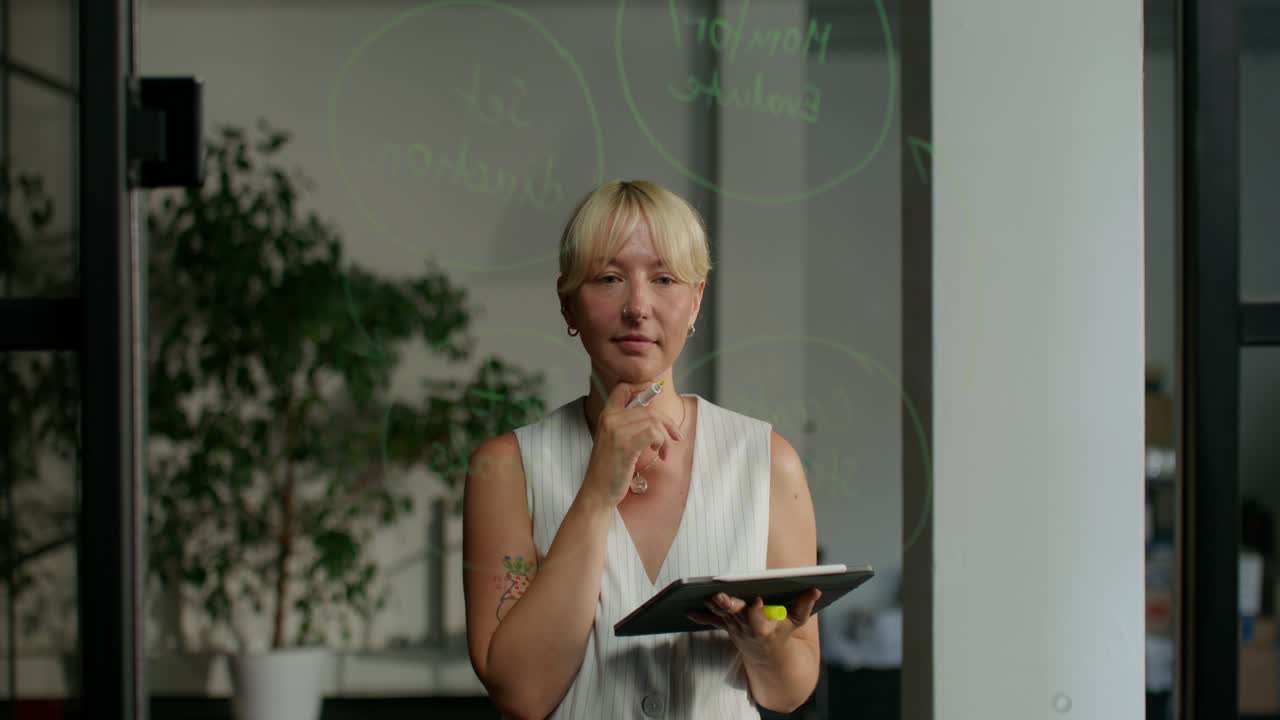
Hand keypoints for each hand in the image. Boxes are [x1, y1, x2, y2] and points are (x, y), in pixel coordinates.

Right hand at [581, 382, 683, 505]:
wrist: (597, 491)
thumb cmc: (608, 469)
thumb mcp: (613, 441)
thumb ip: (627, 425)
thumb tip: (653, 414)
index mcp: (606, 416)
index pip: (623, 389)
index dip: (641, 388)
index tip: (656, 397)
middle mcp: (610, 419)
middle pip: (648, 408)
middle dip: (667, 422)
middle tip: (676, 435)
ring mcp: (616, 432)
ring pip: (653, 420)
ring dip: (665, 436)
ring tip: (663, 450)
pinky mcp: (625, 446)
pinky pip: (653, 433)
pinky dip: (661, 442)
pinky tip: (658, 452)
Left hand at [685, 588, 821, 664]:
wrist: (768, 658)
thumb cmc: (783, 633)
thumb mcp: (797, 622)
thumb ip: (805, 605)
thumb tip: (816, 588)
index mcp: (764, 628)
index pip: (759, 618)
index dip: (756, 610)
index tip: (756, 598)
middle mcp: (746, 628)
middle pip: (735, 615)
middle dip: (727, 605)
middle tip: (719, 594)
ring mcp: (733, 627)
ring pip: (719, 614)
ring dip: (711, 605)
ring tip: (701, 591)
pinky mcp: (725, 624)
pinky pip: (710, 620)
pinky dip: (699, 616)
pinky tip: (686, 609)